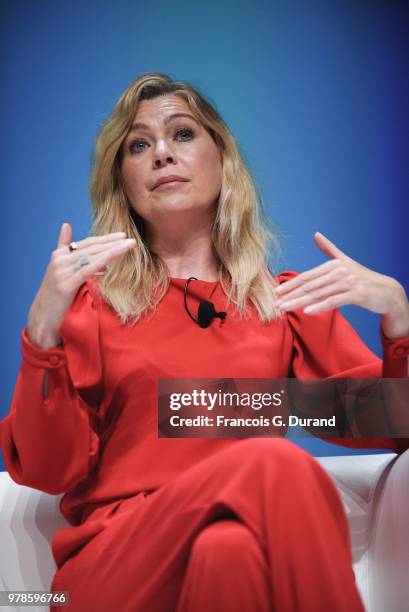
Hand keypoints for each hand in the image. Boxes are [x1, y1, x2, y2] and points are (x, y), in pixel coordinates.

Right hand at [27, 223, 135, 348]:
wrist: (43, 317)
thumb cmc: (56, 295)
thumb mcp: (61, 270)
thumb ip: (64, 248)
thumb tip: (66, 225)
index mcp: (59, 254)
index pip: (87, 243)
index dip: (106, 238)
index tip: (123, 235)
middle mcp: (60, 259)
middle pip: (92, 248)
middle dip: (112, 242)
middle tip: (131, 239)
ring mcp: (62, 271)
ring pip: (93, 256)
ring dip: (113, 249)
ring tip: (129, 245)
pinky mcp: (66, 284)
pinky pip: (88, 269)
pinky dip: (103, 261)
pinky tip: (115, 257)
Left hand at [274, 232, 408, 337]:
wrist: (387, 291)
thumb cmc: (363, 278)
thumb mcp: (345, 262)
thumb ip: (329, 249)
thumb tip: (316, 234)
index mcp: (334, 264)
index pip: (307, 277)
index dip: (290, 284)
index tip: (275, 292)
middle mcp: (340, 271)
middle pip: (309, 286)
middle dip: (290, 295)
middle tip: (274, 303)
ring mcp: (348, 282)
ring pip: (318, 294)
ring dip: (299, 302)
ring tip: (285, 309)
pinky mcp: (357, 294)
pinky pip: (334, 301)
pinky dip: (320, 306)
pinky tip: (307, 312)